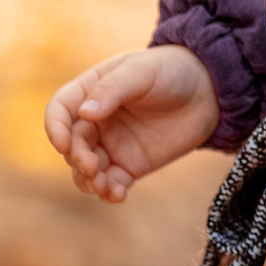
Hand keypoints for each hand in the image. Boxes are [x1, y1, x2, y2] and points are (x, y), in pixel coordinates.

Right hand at [44, 45, 218, 201]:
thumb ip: (112, 89)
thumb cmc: (172, 71)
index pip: (60, 111)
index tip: (64, 143)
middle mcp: (96, 121)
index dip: (55, 128)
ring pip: (85, 170)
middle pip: (72, 144)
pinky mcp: (130, 165)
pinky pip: (111, 183)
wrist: (209, 89)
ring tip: (104, 184)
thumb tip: (84, 113)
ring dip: (88, 181)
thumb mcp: (142, 72)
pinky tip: (118, 195)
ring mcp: (112, 145)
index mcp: (90, 92)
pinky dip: (109, 192)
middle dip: (77, 158)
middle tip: (93, 165)